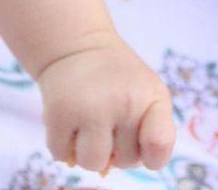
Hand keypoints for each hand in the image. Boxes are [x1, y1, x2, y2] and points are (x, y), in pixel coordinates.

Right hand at [37, 28, 175, 173]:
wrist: (79, 46)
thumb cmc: (120, 80)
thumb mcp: (148, 96)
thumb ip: (147, 138)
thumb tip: (104, 170)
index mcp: (151, 97)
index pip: (159, 148)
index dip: (151, 155)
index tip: (143, 140)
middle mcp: (123, 102)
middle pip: (125, 161)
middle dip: (117, 145)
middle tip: (110, 112)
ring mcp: (89, 108)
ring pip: (92, 164)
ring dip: (88, 149)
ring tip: (89, 119)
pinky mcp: (58, 113)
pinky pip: (61, 156)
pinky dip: (63, 143)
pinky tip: (70, 116)